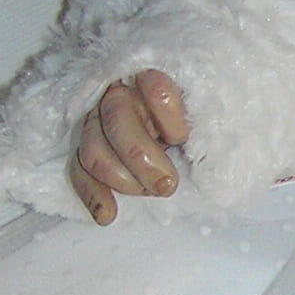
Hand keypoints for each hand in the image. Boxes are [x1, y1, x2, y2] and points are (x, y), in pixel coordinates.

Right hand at [70, 70, 189, 224]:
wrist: (164, 128)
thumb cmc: (190, 122)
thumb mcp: (203, 117)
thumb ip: (204, 127)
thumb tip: (216, 153)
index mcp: (153, 80)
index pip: (156, 90)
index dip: (170, 120)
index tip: (183, 139)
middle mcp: (120, 95)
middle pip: (117, 119)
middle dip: (142, 158)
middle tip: (167, 185)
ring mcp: (96, 120)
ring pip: (93, 149)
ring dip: (121, 179)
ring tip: (147, 192)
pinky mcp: (83, 146)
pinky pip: (78, 170)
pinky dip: (93, 195)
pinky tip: (108, 214)